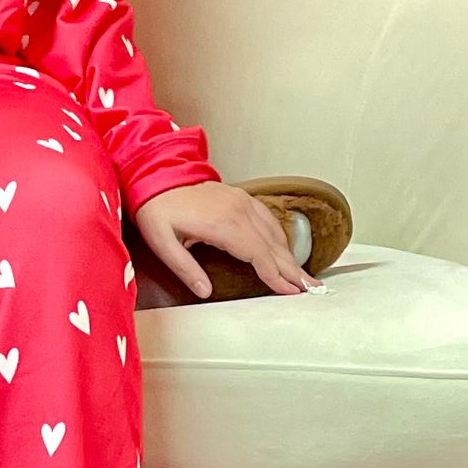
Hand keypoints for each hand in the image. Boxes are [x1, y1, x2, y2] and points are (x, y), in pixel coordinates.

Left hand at [131, 183, 317, 300]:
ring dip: (290, 255)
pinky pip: (268, 220)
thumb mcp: (161, 242)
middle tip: (311, 289)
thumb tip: (204, 292)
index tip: (290, 292)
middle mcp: (238, 211)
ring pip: (274, 232)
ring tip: (303, 276)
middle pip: (272, 246)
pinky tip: (285, 251)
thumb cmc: (157, 209)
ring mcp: (242, 202)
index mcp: (222, 224)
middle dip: (293, 270)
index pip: (258, 255)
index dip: (275, 276)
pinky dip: (280, 238)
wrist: (156, 175)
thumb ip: (184, 268)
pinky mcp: (241, 198)